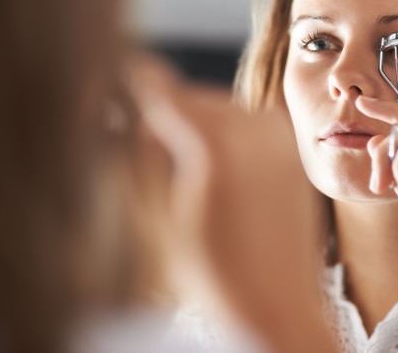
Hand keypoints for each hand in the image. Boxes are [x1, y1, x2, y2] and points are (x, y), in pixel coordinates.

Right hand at [129, 53, 334, 351]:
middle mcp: (254, 127)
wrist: (280, 307)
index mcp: (216, 143)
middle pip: (187, 96)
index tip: (106, 93)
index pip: (157, 91)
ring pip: (216, 104)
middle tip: (148, 156)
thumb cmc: (213, 275)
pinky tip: (215, 172)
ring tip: (185, 173)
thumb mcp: (156, 218)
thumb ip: (134, 152)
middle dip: (162, 116)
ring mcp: (278, 134)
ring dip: (193, 125)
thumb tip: (112, 106)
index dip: (126, 90)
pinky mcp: (291, 145)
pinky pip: (243, 119)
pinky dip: (222, 133)